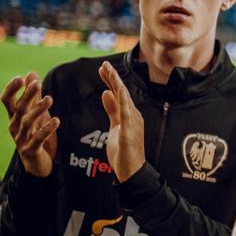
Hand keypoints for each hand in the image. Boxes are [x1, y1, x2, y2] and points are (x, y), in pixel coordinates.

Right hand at [2, 73, 57, 176]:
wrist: (37, 164)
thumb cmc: (35, 134)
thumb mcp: (35, 114)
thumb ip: (33, 95)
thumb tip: (31, 73)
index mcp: (14, 116)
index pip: (7, 100)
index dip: (11, 89)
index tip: (21, 78)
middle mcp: (14, 126)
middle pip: (19, 108)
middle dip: (27, 96)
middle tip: (36, 84)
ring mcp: (21, 139)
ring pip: (27, 122)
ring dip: (38, 109)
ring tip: (50, 99)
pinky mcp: (31, 150)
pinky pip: (38, 138)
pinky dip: (46, 129)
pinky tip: (56, 120)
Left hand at [99, 62, 145, 181]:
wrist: (132, 171)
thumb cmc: (124, 151)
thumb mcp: (115, 127)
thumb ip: (112, 110)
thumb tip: (106, 93)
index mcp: (128, 115)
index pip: (119, 94)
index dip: (111, 80)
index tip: (103, 68)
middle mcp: (133, 116)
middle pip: (122, 93)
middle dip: (113, 78)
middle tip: (104, 64)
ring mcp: (133, 123)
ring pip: (125, 100)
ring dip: (117, 86)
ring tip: (109, 73)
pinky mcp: (129, 131)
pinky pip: (126, 114)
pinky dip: (123, 101)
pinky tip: (118, 92)